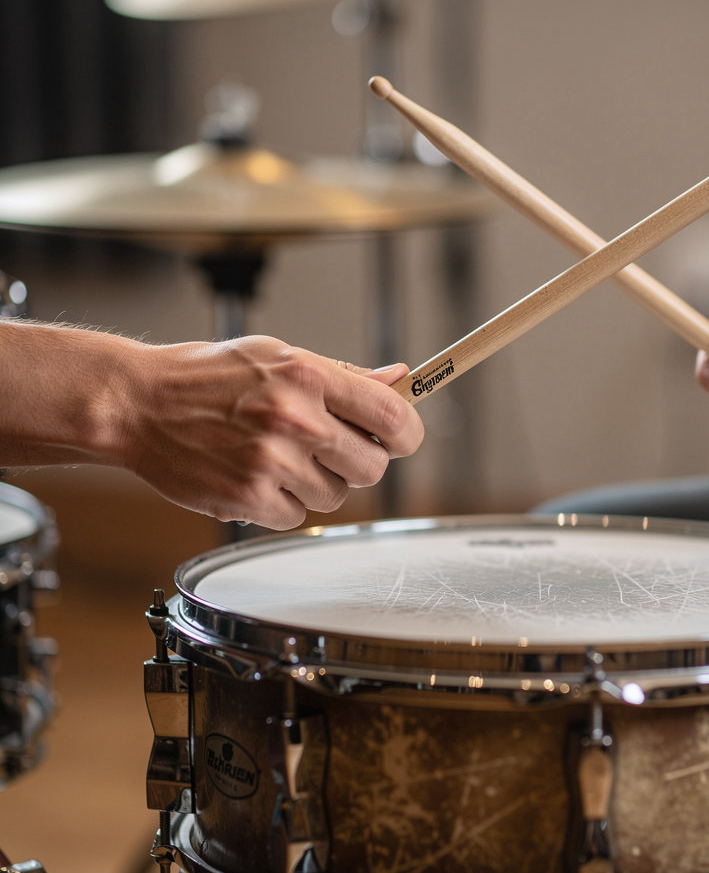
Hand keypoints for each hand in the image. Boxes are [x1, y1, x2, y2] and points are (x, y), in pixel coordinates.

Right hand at [118, 336, 423, 528]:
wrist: (137, 404)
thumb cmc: (209, 376)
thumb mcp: (278, 356)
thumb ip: (343, 375)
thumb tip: (401, 379)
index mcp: (308, 376)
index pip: (392, 416)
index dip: (407, 434)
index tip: (401, 439)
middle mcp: (295, 419)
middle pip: (372, 467)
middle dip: (359, 463)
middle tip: (330, 449)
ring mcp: (272, 462)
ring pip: (335, 496)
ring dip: (317, 483)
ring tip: (278, 456)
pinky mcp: (248, 499)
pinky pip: (297, 516)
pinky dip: (283, 503)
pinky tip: (256, 475)